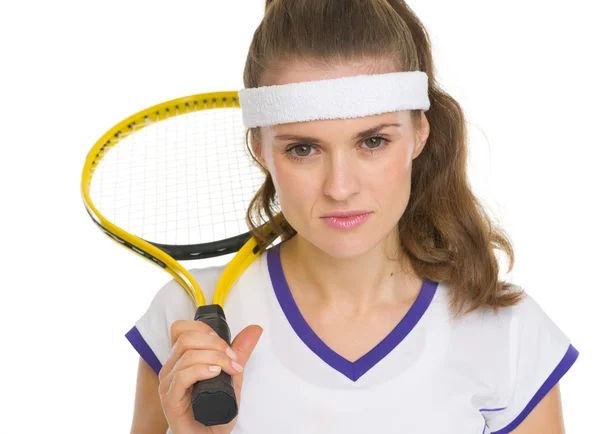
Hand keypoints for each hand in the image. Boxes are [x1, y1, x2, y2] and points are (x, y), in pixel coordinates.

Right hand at [158, 319, 262, 433]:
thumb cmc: (214, 410)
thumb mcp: (231, 375)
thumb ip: (240, 352)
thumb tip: (254, 329)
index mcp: (180, 358)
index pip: (182, 328)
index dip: (204, 329)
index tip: (225, 344)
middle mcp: (171, 368)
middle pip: (187, 337)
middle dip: (216, 344)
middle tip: (233, 359)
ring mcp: (168, 383)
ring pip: (187, 354)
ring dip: (215, 358)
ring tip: (230, 370)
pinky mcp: (170, 398)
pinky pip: (182, 376)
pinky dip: (201, 370)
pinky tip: (215, 374)